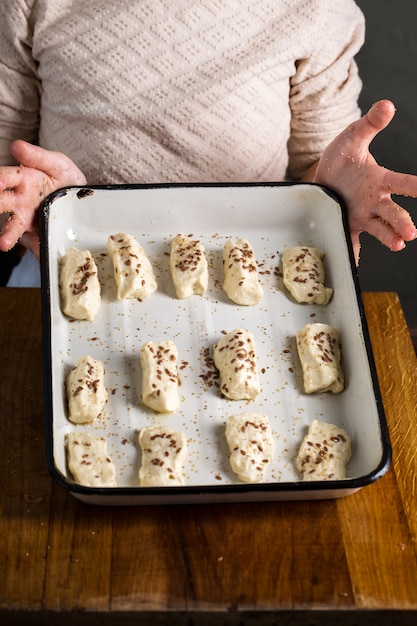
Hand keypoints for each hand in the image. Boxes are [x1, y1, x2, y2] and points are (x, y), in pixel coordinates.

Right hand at [0, 140, 85, 258]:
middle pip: (3, 202)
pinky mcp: (36, 234)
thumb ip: (38, 156)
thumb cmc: (64, 178)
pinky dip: (30, 246)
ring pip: (13, 225)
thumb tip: (16, 146)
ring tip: (3, 243)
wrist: (83, 199)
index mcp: (22, 180)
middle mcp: (20, 200)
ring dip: (6, 234)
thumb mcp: (57, 164)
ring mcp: (27, 218)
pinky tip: (27, 248)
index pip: (6, 178)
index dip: (1, 179)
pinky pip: (31, 241)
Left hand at [314, 100, 416, 263]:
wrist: (321, 178)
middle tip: (411, 233)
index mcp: (380, 181)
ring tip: (398, 245)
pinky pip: (352, 240)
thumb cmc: (343, 159)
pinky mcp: (346, 225)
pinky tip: (355, 262)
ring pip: (379, 228)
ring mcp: (361, 215)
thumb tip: (387, 105)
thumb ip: (370, 124)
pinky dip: (354, 252)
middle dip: (402, 223)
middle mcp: (375, 201)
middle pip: (393, 213)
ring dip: (389, 238)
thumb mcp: (353, 138)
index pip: (403, 183)